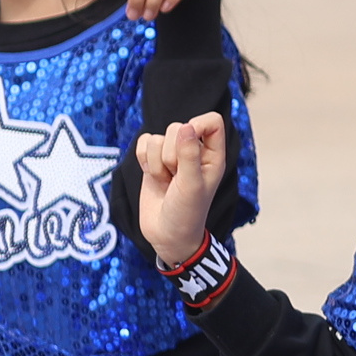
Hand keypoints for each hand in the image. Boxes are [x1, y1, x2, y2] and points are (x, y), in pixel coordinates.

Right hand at [132, 112, 227, 267]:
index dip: (197, 125)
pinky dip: (144, 161)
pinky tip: (153, 177)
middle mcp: (194, 151)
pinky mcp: (152, 161)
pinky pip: (143, 143)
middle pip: (177, 127)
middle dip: (171, 154)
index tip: (187, 141)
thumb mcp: (192, 185)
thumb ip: (189, 156)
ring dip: (157, 163)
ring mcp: (171, 155)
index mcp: (213, 154)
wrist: (166, 234)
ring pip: (157, 137)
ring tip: (166, 182)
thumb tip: (186, 127)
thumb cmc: (187, 213)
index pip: (211, 121)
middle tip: (176, 178)